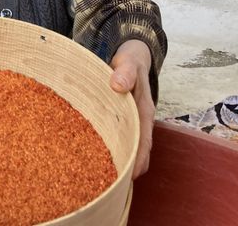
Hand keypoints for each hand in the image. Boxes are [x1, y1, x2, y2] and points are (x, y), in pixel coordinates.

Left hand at [109, 39, 154, 178]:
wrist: (131, 53)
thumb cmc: (131, 59)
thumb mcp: (129, 62)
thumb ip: (125, 73)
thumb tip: (118, 85)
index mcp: (144, 110)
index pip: (144, 140)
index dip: (139, 158)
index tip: (131, 175)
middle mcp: (138, 118)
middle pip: (135, 147)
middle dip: (126, 165)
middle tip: (111, 184)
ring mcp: (128, 118)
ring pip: (125, 142)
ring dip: (117, 156)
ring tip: (101, 175)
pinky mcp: (117, 116)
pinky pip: (114, 134)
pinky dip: (108, 145)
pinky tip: (93, 153)